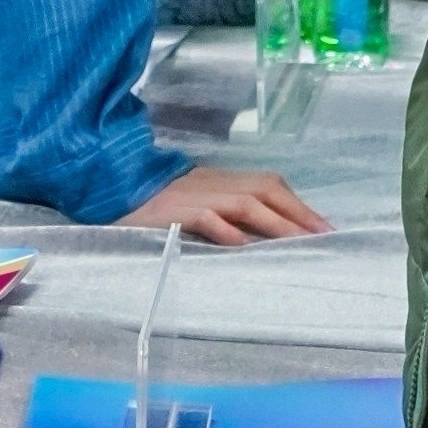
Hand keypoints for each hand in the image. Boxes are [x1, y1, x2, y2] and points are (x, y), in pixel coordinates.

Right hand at [119, 165, 330, 246]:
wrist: (101, 198)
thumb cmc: (149, 212)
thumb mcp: (192, 209)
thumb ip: (224, 217)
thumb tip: (263, 238)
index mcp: (216, 181)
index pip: (267, 184)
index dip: (298, 205)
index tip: (325, 228)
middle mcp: (208, 182)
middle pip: (264, 189)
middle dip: (297, 214)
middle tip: (324, 238)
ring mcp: (189, 195)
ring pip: (243, 202)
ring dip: (274, 224)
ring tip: (296, 244)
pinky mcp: (168, 211)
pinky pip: (203, 217)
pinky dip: (226, 230)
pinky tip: (243, 246)